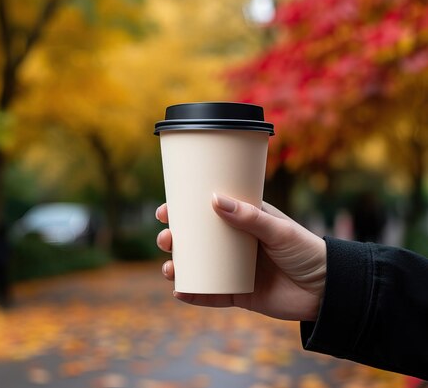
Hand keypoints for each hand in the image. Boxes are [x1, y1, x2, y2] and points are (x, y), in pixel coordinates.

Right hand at [156, 194, 325, 320]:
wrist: (329, 292)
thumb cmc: (307, 252)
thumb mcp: (278, 230)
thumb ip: (249, 217)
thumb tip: (214, 200)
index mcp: (243, 221)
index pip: (207, 212)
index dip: (183, 211)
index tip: (165, 211)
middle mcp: (234, 244)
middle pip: (195, 240)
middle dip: (174, 240)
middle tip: (165, 240)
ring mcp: (234, 269)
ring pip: (198, 267)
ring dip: (178, 267)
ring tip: (169, 269)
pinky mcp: (238, 294)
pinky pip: (210, 294)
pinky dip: (193, 294)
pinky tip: (179, 292)